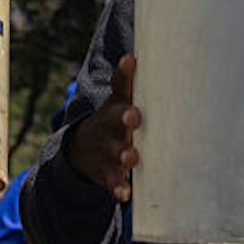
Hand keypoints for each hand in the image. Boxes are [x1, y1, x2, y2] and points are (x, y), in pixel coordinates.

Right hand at [66, 54, 139, 201]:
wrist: (81, 151)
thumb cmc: (115, 120)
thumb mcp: (122, 100)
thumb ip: (137, 81)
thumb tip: (162, 48)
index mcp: (117, 105)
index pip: (120, 85)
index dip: (124, 72)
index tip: (130, 58)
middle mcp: (109, 125)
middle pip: (116, 119)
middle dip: (126, 117)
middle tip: (134, 116)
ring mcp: (105, 148)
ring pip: (115, 151)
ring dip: (124, 154)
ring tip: (132, 157)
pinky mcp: (105, 172)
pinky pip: (112, 180)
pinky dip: (118, 187)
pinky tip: (125, 194)